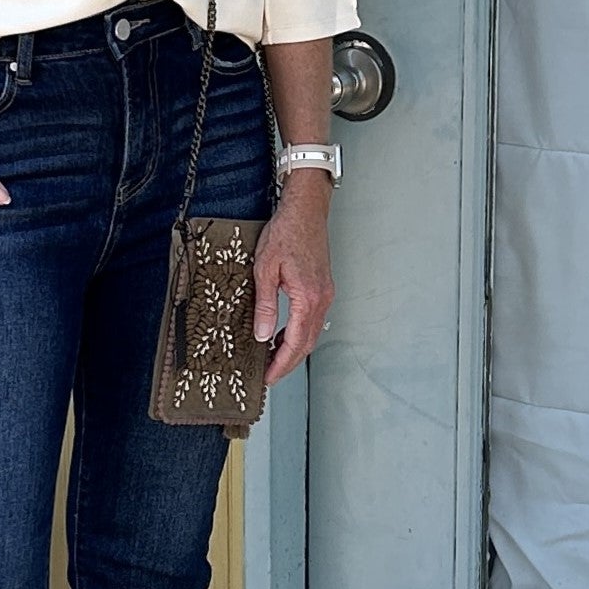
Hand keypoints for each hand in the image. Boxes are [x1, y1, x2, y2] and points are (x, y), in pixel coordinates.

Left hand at [254, 171, 333, 383]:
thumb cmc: (285, 233)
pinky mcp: (322, 287)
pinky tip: (283, 333)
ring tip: (272, 358)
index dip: (281, 364)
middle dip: (288, 363)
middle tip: (269, 375)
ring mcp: (325, 294)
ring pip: (312, 333)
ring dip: (294, 348)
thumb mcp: (265, 269)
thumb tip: (263, 335)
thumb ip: (265, 305)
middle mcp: (322, 299)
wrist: (305, 210)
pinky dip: (299, 332)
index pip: (296, 342)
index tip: (269, 378)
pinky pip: (312, 319)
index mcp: (308, 298)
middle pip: (307, 344)